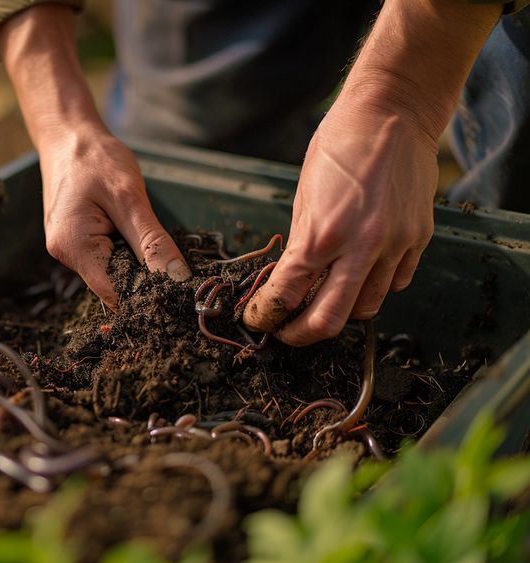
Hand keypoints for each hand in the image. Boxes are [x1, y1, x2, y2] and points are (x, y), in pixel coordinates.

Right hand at [39, 125, 189, 307]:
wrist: (68, 134)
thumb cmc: (95, 159)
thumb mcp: (130, 198)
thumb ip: (153, 242)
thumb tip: (177, 279)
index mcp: (74, 247)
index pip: (115, 293)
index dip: (148, 294)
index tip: (177, 287)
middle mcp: (67, 255)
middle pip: (114, 284)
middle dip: (144, 274)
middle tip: (169, 252)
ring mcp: (70, 249)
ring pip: (113, 271)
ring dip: (136, 258)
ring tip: (143, 228)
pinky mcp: (78, 240)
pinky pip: (107, 256)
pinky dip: (126, 247)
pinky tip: (131, 225)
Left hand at [242, 107, 437, 345]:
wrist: (392, 114)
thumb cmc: (338, 147)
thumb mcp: (304, 195)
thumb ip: (300, 243)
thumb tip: (290, 281)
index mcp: (322, 233)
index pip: (287, 294)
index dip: (266, 314)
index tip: (258, 319)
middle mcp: (362, 246)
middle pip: (329, 321)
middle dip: (299, 334)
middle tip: (286, 332)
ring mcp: (395, 245)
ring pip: (367, 308)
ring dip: (341, 312)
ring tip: (323, 302)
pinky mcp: (419, 239)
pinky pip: (395, 284)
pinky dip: (375, 288)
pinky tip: (360, 275)